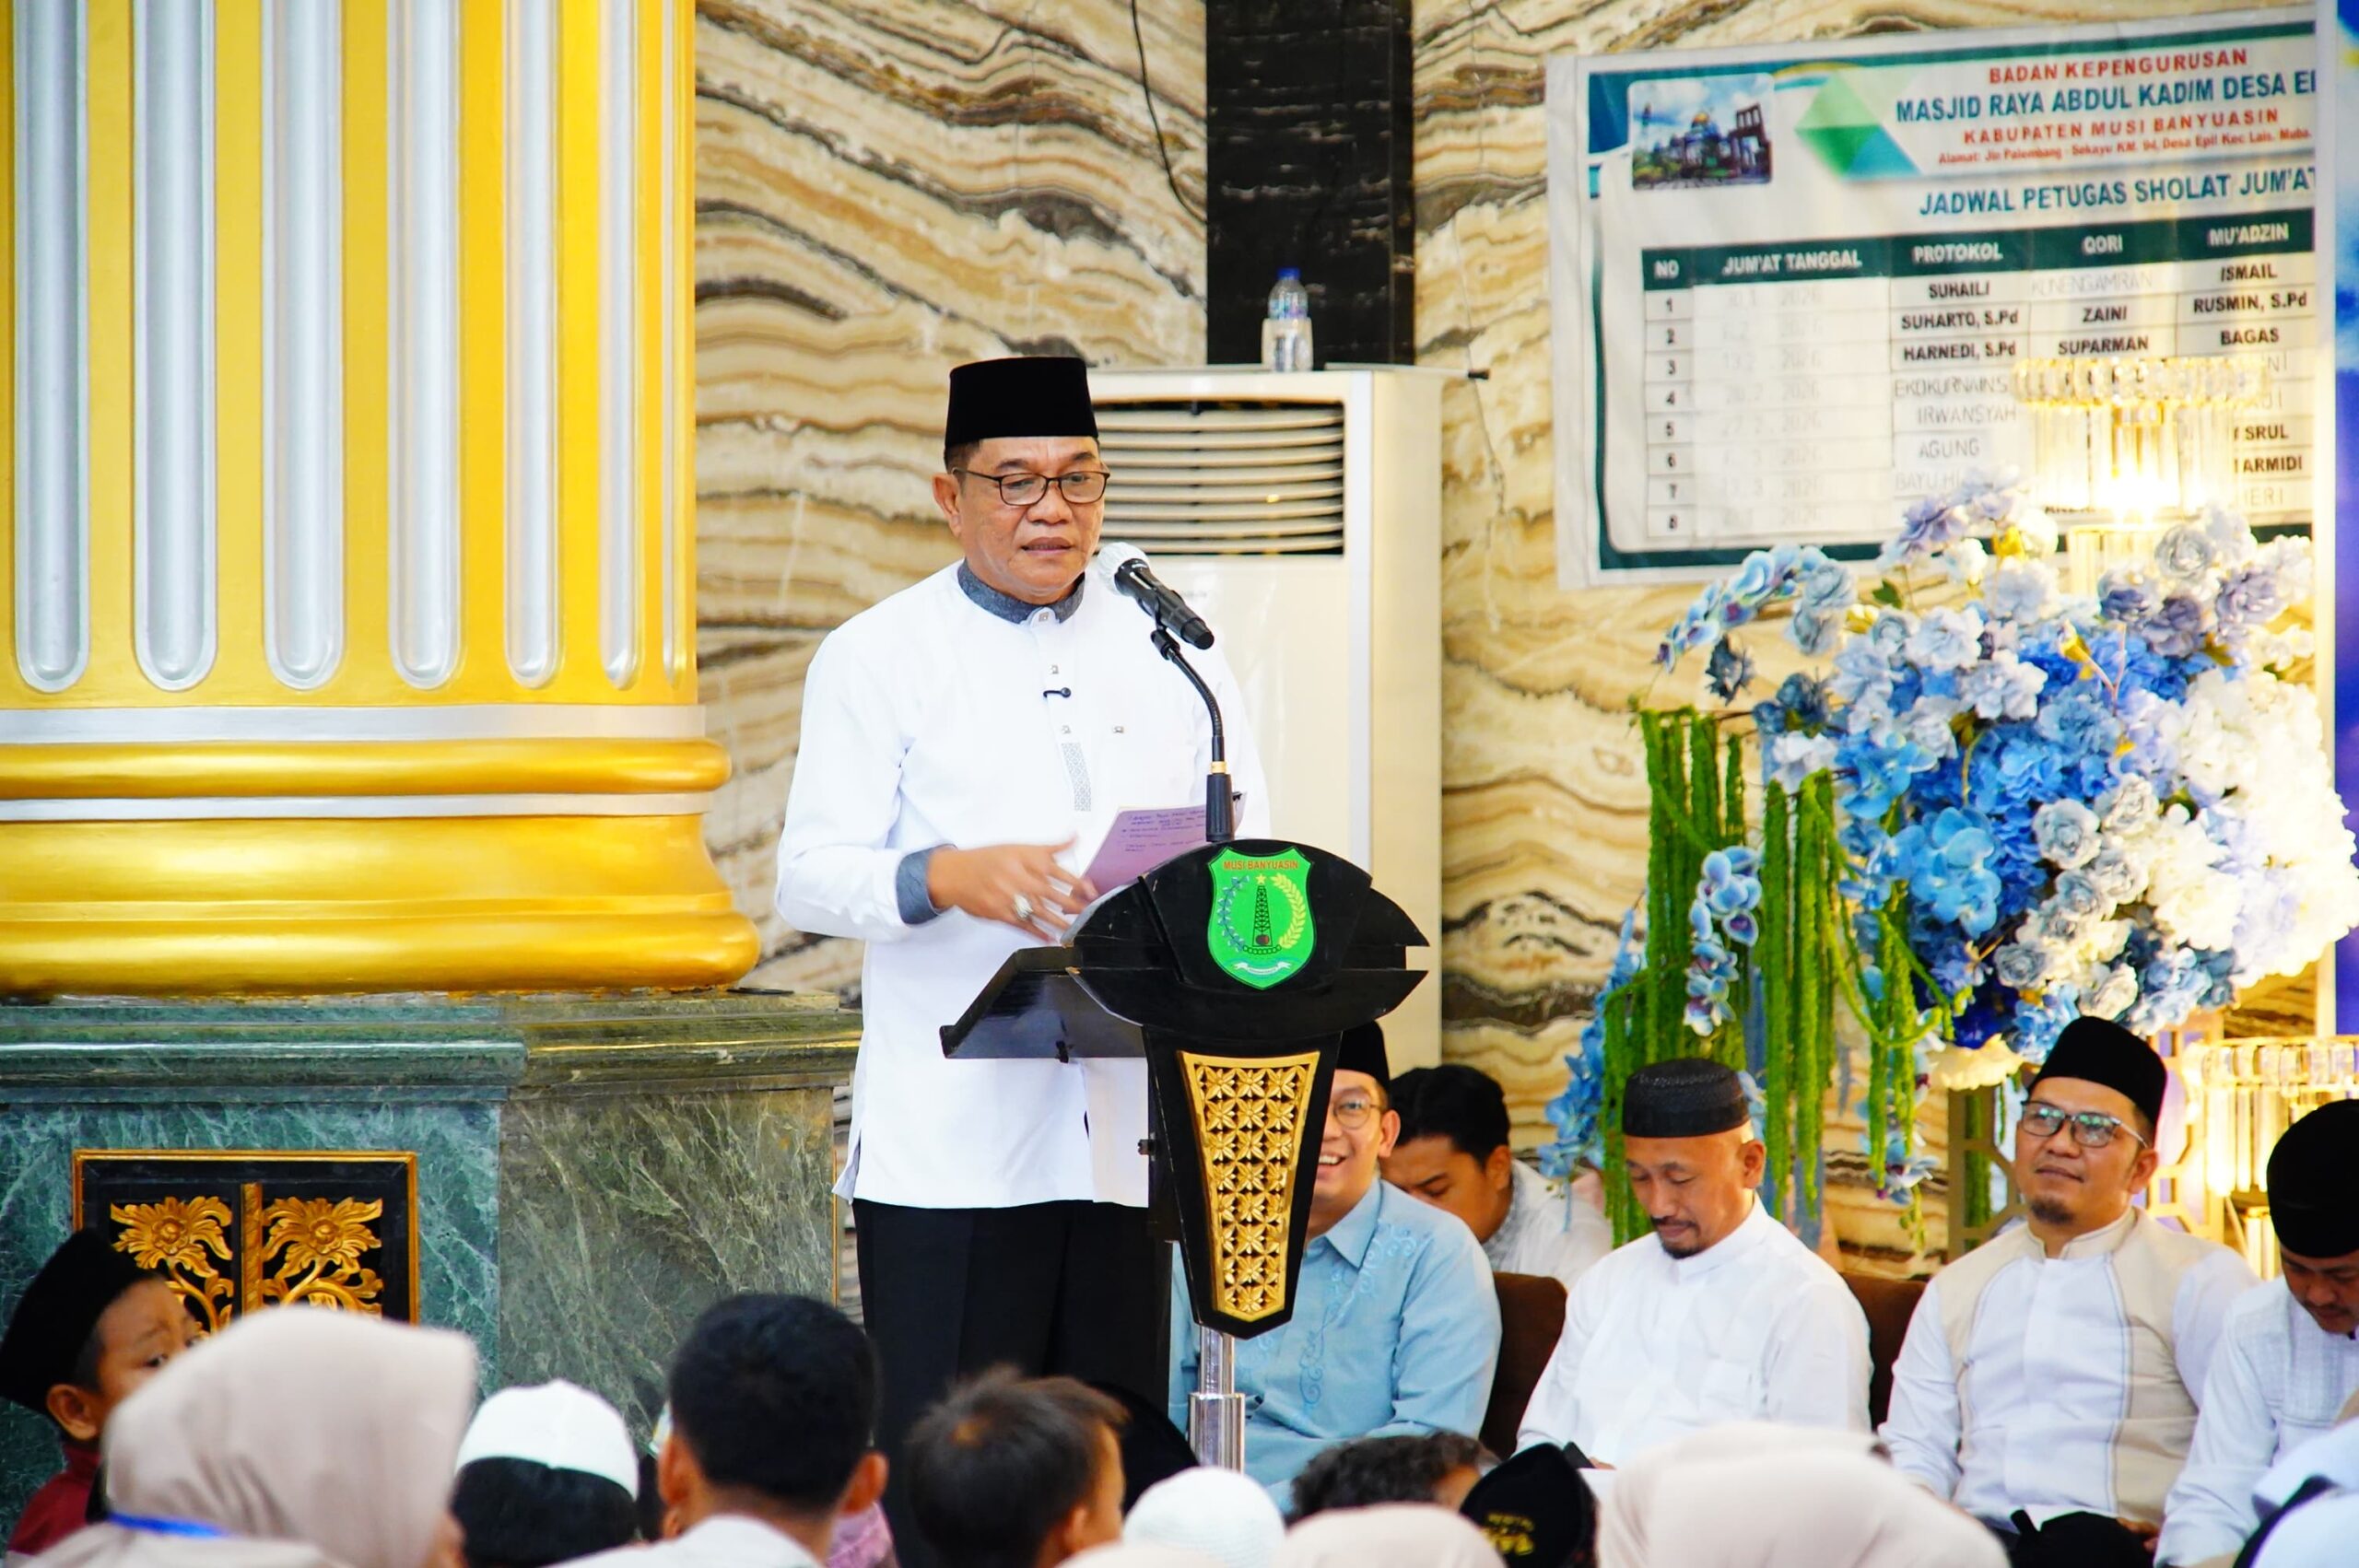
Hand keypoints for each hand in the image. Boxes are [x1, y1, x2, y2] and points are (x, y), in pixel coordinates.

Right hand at [927, 841, 1097, 940]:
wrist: (954, 873)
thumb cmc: (987, 859)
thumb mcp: (1017, 847)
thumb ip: (1048, 848)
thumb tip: (1074, 838)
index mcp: (1025, 859)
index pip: (1057, 871)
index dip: (1077, 882)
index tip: (1091, 890)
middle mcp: (1018, 877)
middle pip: (1052, 893)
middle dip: (1072, 904)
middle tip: (1088, 911)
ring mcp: (1009, 897)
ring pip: (1039, 912)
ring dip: (1059, 922)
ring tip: (1074, 929)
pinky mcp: (1000, 913)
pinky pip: (1022, 925)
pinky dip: (1037, 932)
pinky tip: (1049, 937)